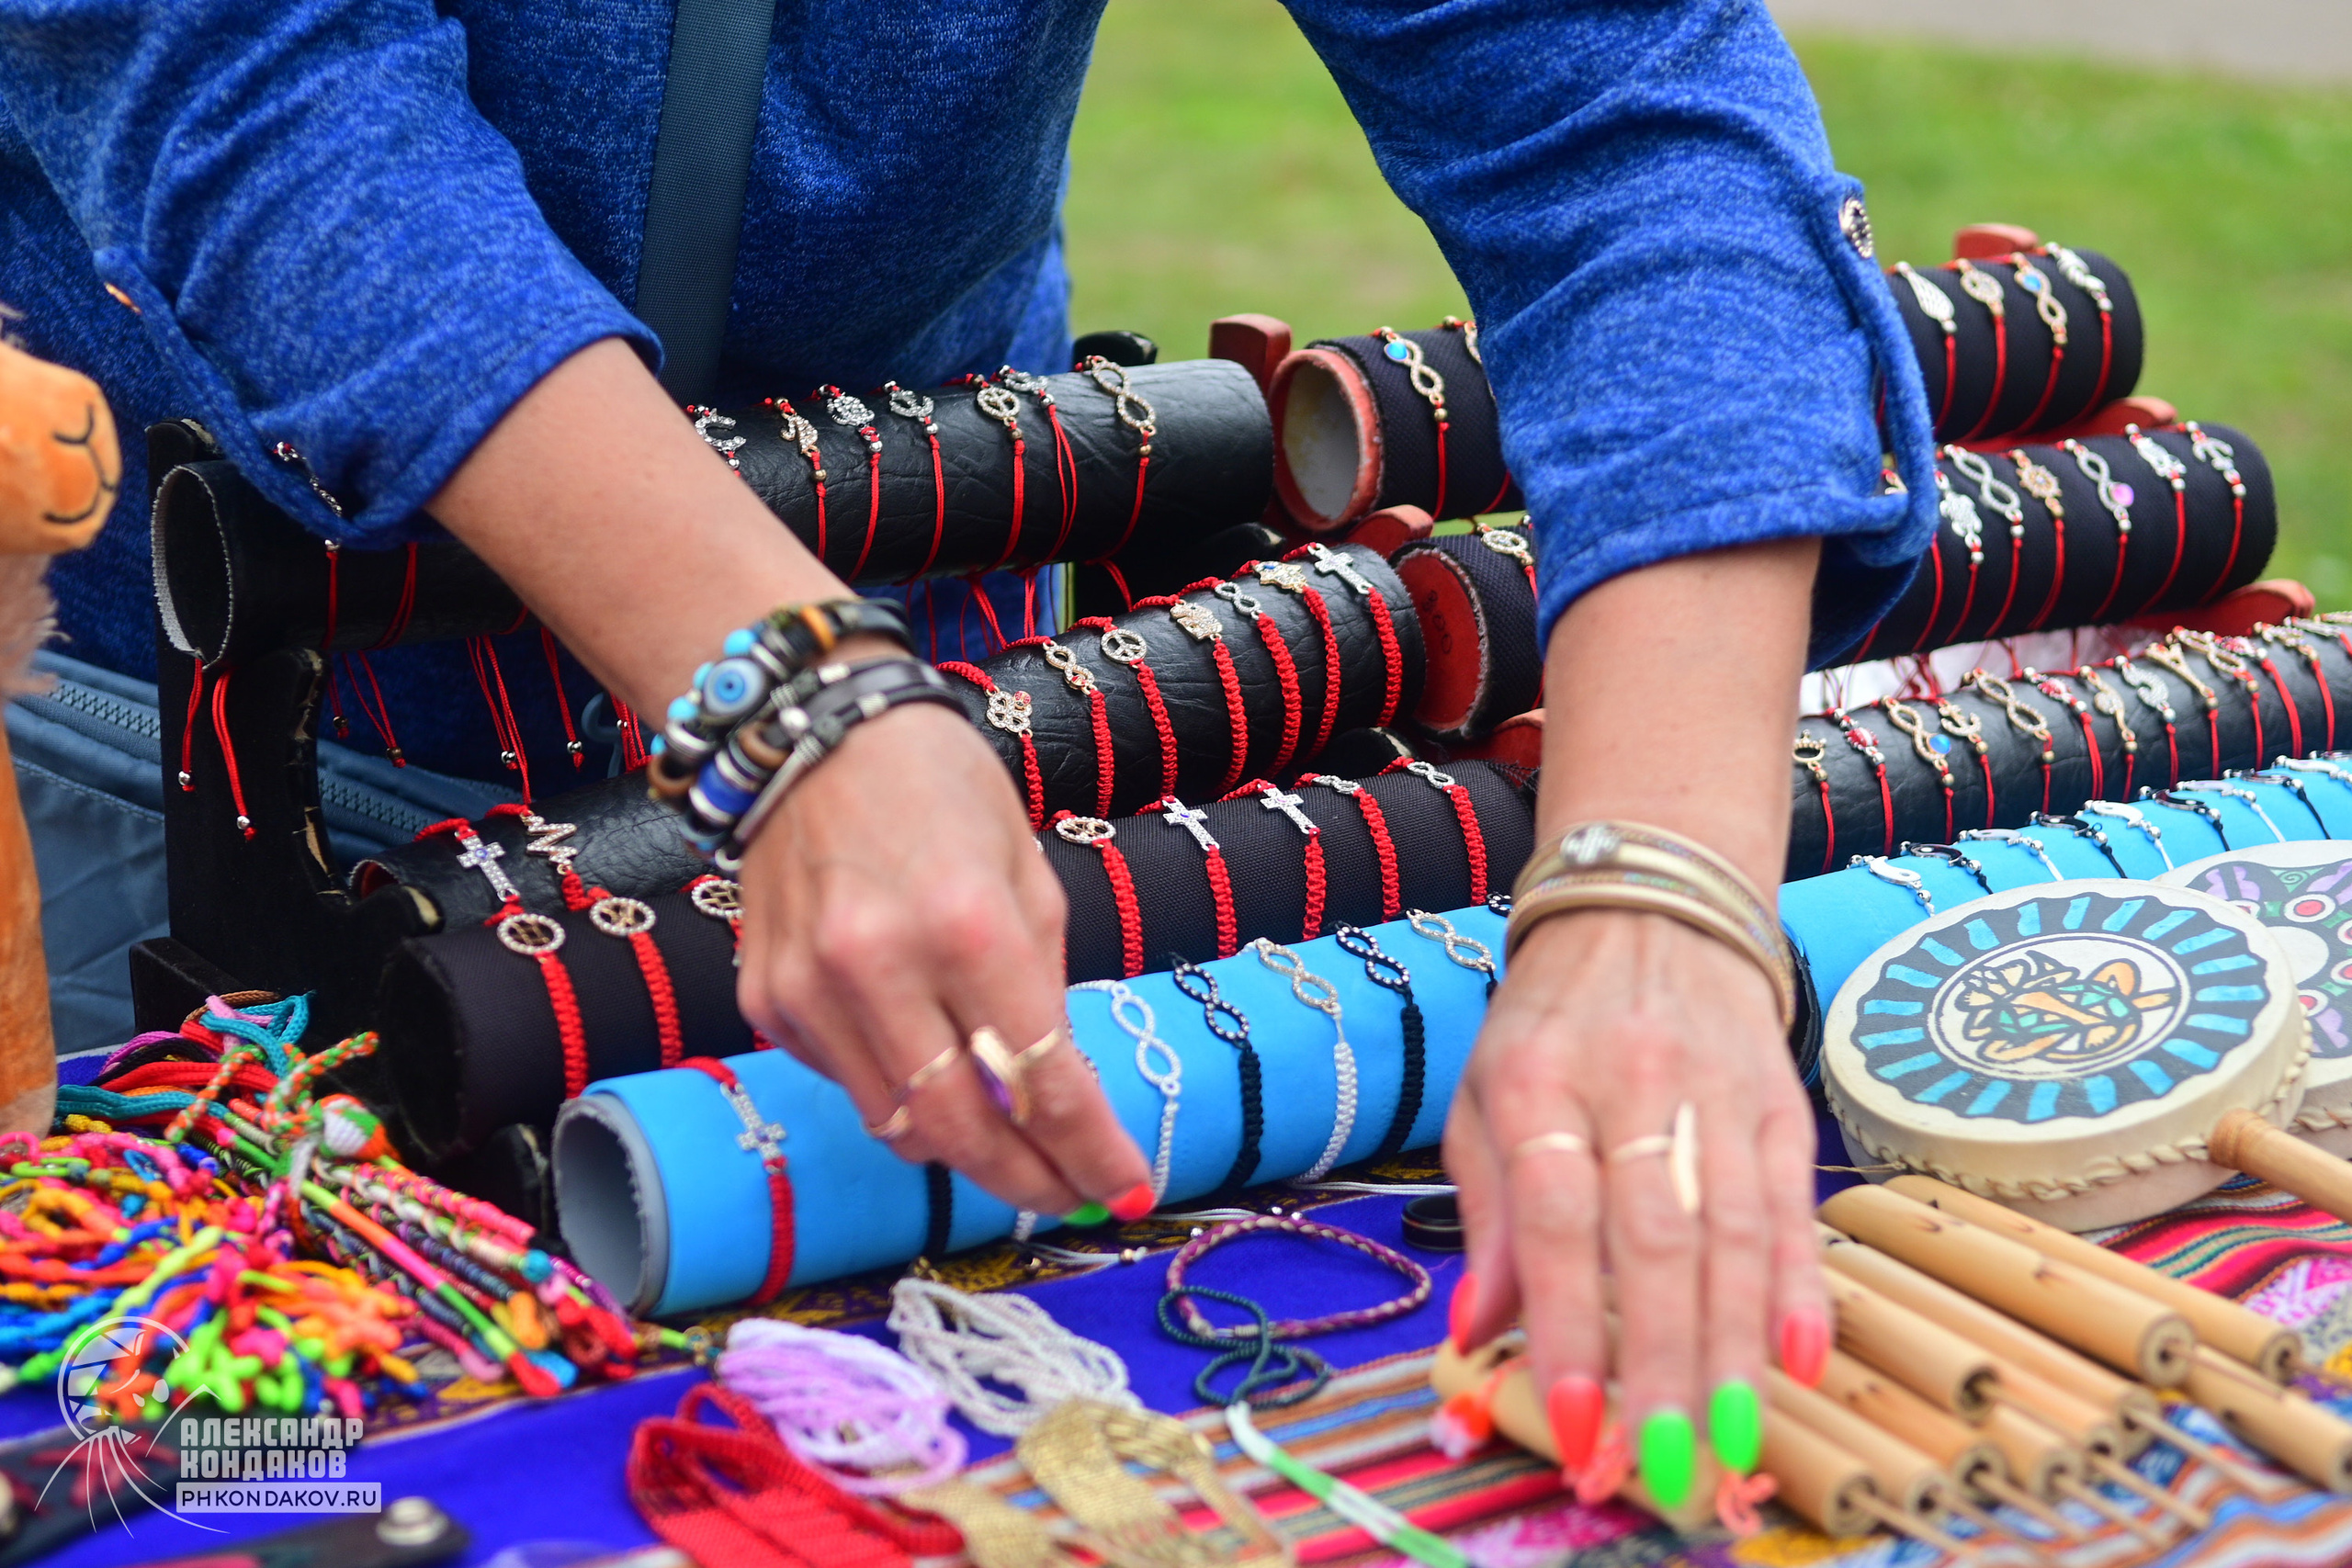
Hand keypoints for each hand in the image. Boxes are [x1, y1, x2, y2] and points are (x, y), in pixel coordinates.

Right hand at [733, 699, 1154, 1220]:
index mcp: (968, 923)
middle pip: (961, 1130)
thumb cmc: (942, 791)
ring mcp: (811, 989)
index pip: (1040, 1078)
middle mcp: (880, 965)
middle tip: (1068, 1197)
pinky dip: (896, 1091)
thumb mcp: (1028, 873)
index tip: (1129, 1191)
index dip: (1091, 1151)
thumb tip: (1059, 1096)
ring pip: (896, 1125)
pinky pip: (847, 1083)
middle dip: (1026, 1180)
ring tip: (1006, 1138)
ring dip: (962, 1148)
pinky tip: (919, 1051)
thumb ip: (1043, 985)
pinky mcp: (767, 999)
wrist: (812, 735)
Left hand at [1443, 907, 1825, 1506]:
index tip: (1575, 1421)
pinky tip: (1796, 1359)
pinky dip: (1798, 1287)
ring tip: (1727, 1438)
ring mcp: (1715, 1088)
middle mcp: (1630, 1081)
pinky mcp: (1779, 1098)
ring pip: (1733, 1231)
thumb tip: (1474, 1332)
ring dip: (1730, 1345)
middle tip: (1660, 1460)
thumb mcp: (1486, 1093)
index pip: (1555, 1217)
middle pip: (1653, 1238)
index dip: (1567, 1324)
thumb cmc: (1551, 1019)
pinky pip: (1792, 1202)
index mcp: (1537, 1080)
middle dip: (1658, 1360)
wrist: (1649, 901)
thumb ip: (1489, 1214)